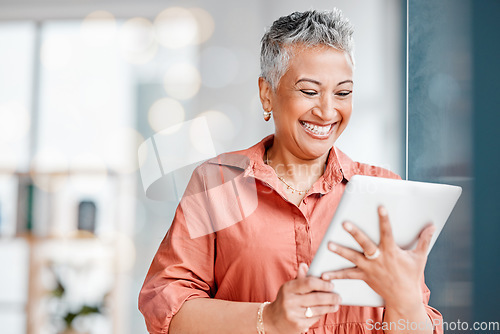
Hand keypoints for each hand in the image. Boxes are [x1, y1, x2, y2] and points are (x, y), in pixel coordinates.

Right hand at [264, 263, 340, 333]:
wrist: (273, 320)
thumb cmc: (286, 300)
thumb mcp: (290, 288)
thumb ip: (300, 278)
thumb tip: (305, 265)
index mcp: (287, 288)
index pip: (308, 283)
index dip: (322, 283)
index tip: (331, 284)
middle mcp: (289, 301)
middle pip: (316, 298)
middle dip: (331, 297)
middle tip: (338, 296)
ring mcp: (293, 314)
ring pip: (318, 309)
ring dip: (330, 306)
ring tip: (336, 304)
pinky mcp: (298, 325)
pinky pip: (315, 318)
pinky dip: (322, 314)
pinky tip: (326, 311)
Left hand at [321, 206, 435, 312]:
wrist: (403, 298)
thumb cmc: (411, 275)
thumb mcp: (419, 257)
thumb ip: (424, 240)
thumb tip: (432, 226)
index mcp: (392, 252)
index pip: (388, 232)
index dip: (384, 220)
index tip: (380, 207)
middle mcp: (378, 259)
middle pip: (365, 244)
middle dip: (355, 233)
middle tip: (344, 223)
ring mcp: (369, 268)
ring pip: (353, 258)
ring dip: (340, 251)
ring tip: (329, 244)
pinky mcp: (363, 276)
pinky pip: (347, 275)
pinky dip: (335, 275)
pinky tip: (323, 273)